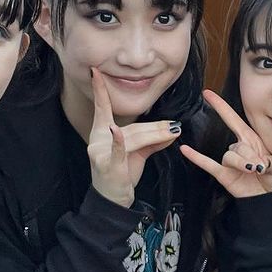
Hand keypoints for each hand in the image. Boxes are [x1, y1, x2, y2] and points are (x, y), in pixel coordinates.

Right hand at [86, 68, 180, 207]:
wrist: (113, 200)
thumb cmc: (122, 173)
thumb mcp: (138, 153)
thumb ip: (152, 140)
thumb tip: (173, 129)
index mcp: (101, 132)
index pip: (103, 107)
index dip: (100, 89)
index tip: (96, 71)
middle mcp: (98, 139)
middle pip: (133, 127)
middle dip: (155, 128)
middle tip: (175, 126)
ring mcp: (100, 152)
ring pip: (133, 137)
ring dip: (155, 135)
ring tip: (173, 132)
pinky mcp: (107, 165)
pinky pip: (117, 151)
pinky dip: (118, 142)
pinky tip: (117, 132)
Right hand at [179, 89, 271, 197]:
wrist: (270, 200)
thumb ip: (268, 162)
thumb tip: (257, 163)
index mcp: (252, 140)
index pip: (233, 119)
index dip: (221, 106)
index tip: (208, 93)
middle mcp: (239, 148)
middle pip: (236, 145)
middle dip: (248, 156)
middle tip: (260, 167)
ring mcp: (230, 162)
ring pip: (229, 156)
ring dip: (240, 163)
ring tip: (253, 171)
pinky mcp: (224, 175)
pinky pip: (208, 164)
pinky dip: (197, 157)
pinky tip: (186, 150)